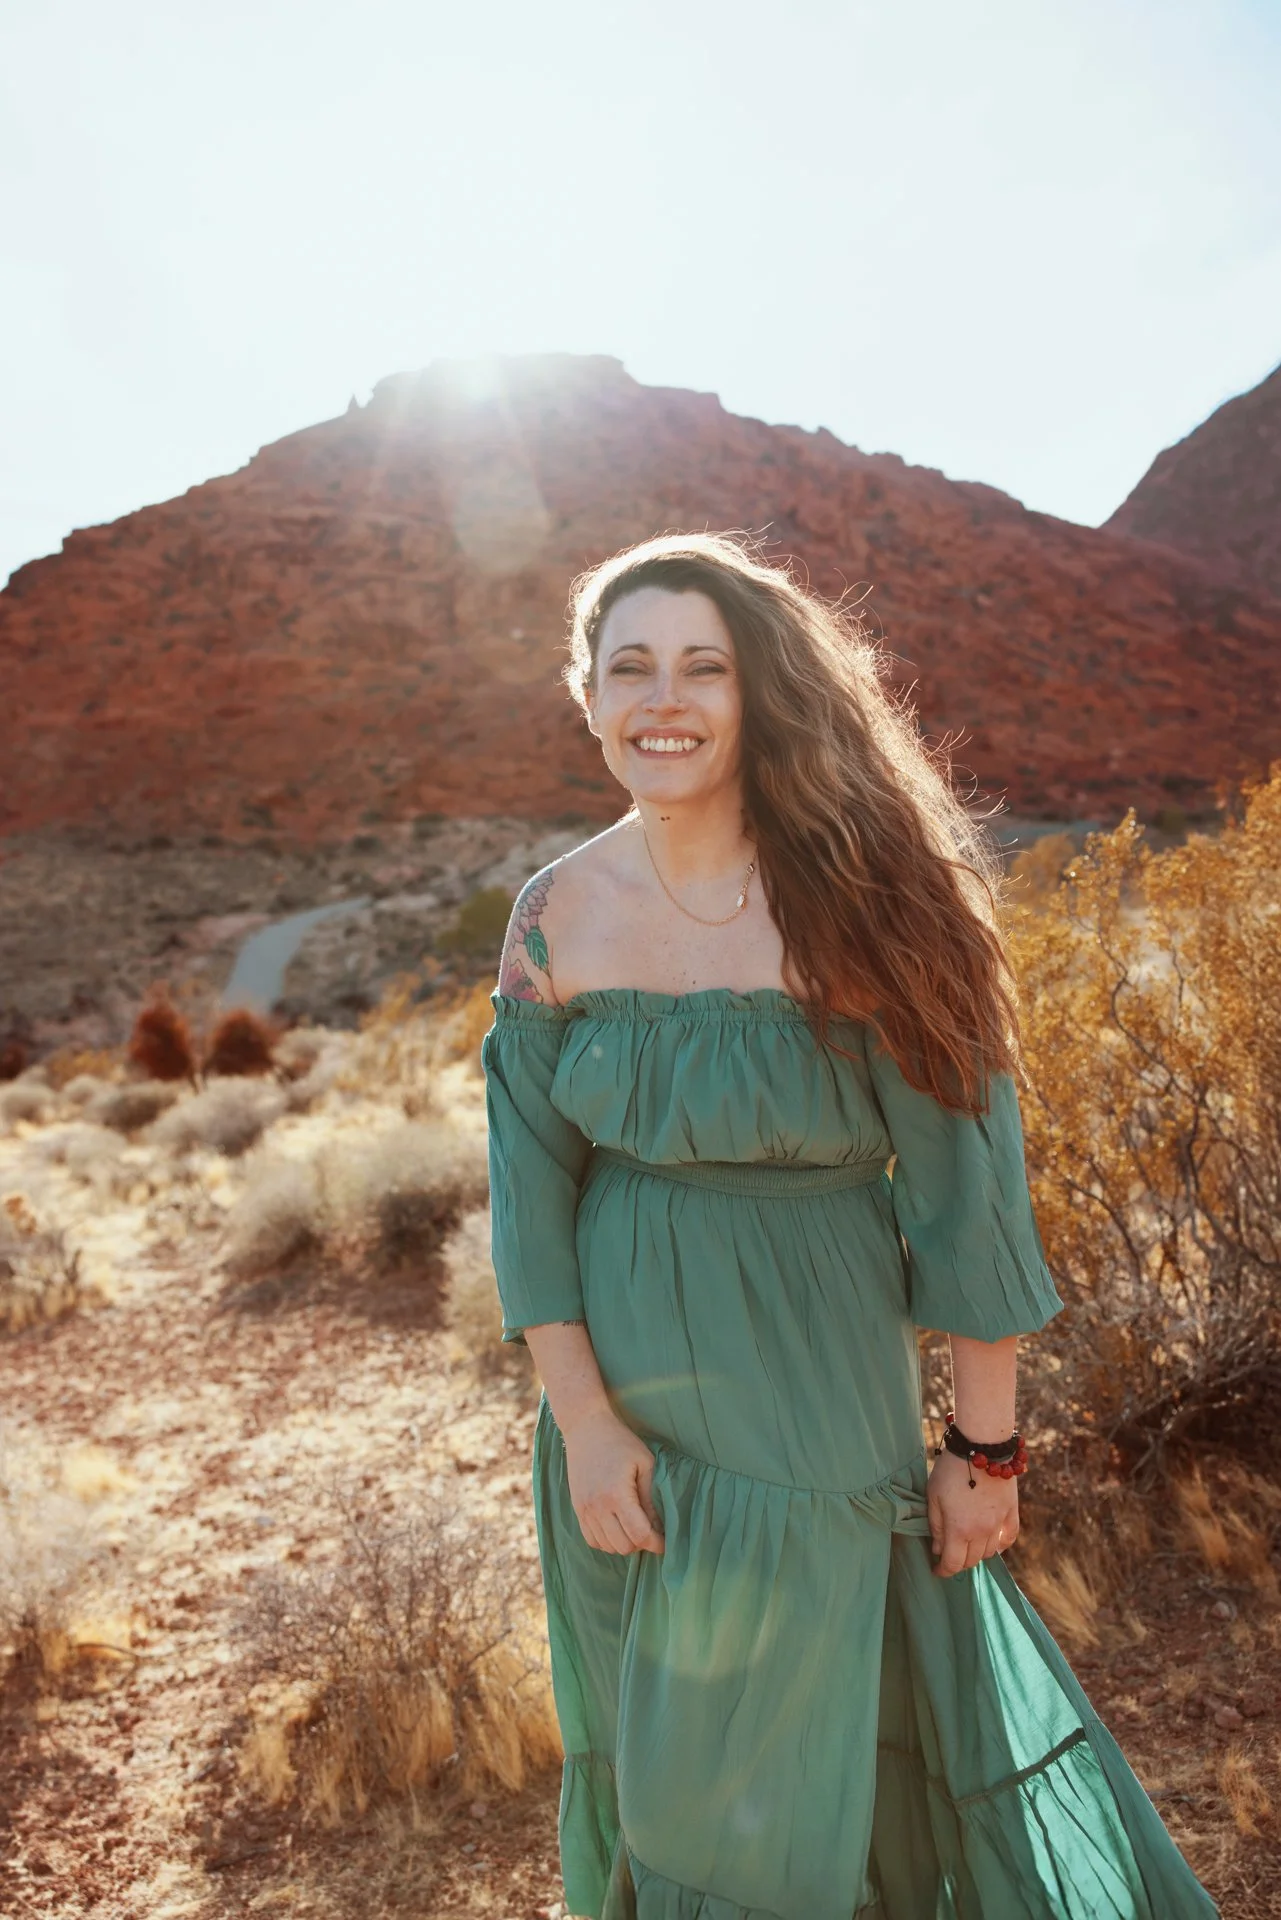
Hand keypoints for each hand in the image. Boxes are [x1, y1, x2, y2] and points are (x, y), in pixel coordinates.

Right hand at [561, 1407, 665, 1554]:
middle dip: (641, 1543)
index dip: (656, 1543)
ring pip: (607, 1547)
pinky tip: (617, 1528)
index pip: (639, 1535)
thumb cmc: (620, 1442)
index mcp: (617, 1495)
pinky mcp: (577, 1508)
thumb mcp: (644, 1463)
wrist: (586, 1428)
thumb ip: (651, 1497)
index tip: (665, 1543)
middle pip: (624, 1546)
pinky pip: (592, 1540)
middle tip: (651, 1531)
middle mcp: (598, 1507)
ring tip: (634, 1528)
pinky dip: (607, 1541)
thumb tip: (658, 1526)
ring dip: (624, 1543)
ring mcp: (584, 1509)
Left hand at [926, 1449, 1018, 1577]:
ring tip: (966, 1546)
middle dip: (958, 1562)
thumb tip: (939, 1550)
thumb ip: (936, 1526)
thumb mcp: (933, 1496)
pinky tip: (993, 1543)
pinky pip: (1008, 1537)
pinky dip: (1001, 1545)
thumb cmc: (951, 1470)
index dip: (943, 1571)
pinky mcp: (1011, 1511)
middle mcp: (981, 1532)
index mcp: (959, 1529)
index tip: (937, 1571)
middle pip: (971, 1560)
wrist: (981, 1446)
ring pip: (989, 1552)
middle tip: (949, 1555)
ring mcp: (998, 1523)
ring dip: (976, 1553)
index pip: (953, 1564)